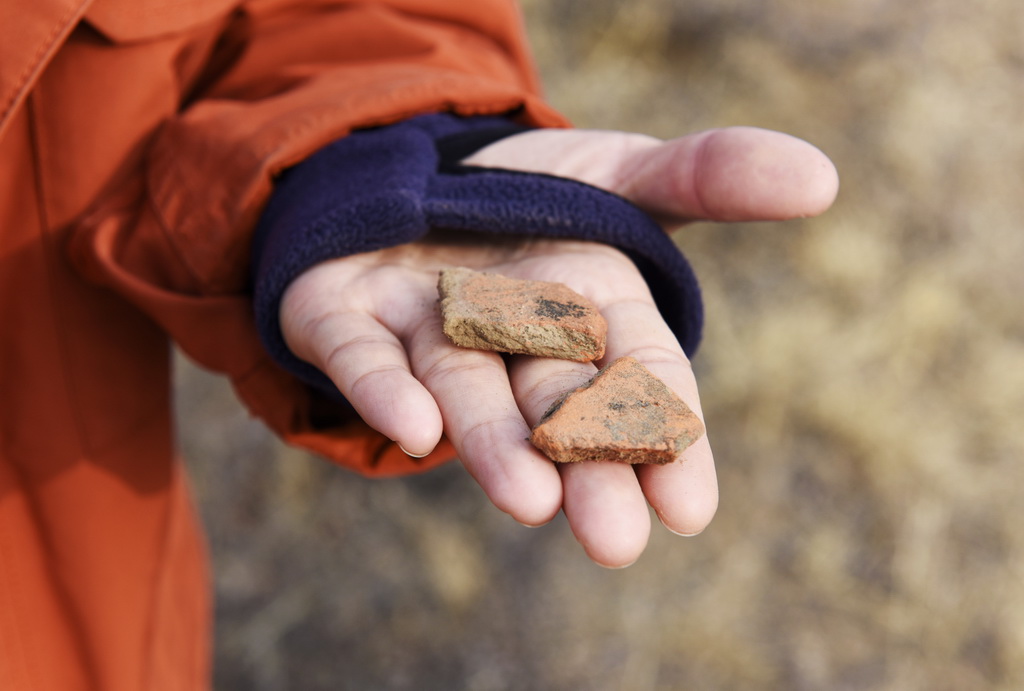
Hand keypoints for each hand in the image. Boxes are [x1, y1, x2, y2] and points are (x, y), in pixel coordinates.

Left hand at [280, 126, 837, 566]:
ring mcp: (425, 329)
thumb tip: (823, 176)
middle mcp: (508, 334)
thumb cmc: (533, 188)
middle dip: (583, 465)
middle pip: (553, 402)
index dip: (665, 435)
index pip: (637, 373)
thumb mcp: (623, 170)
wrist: (413, 169)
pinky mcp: (344, 316)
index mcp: (585, 305)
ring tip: (528, 501)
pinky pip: (360, 354)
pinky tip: (412, 428)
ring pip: (464, 391)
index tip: (690, 509)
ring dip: (492, 444)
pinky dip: (382, 387)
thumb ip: (710, 175)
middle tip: (611, 539)